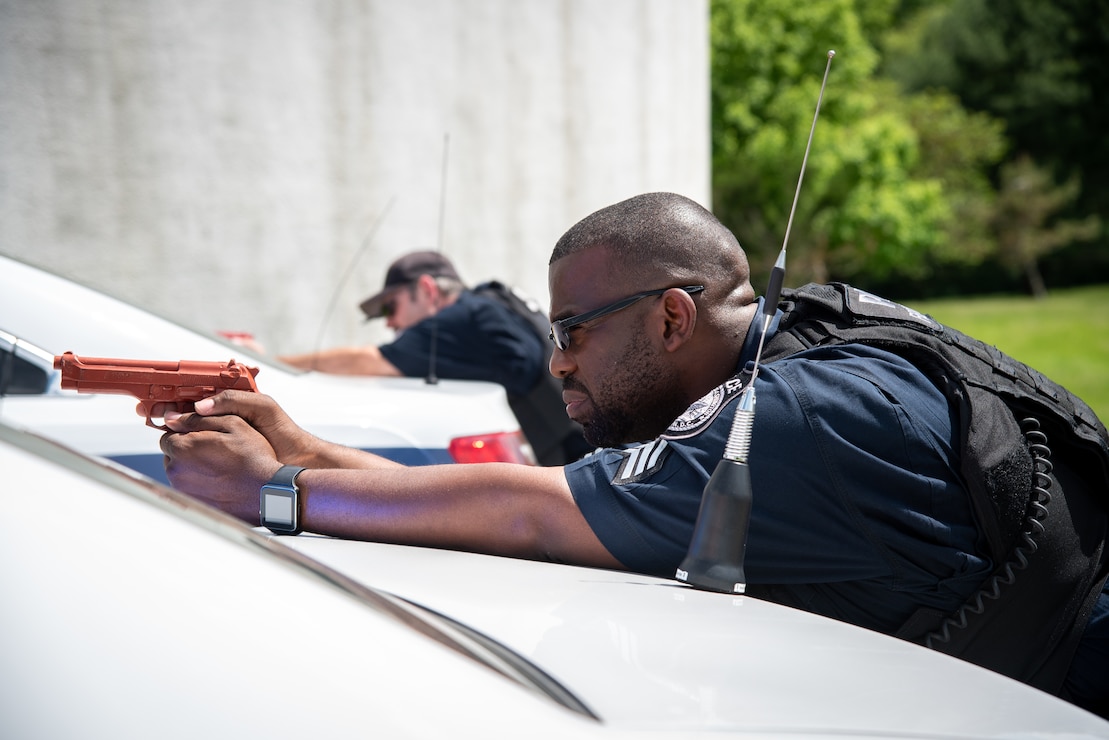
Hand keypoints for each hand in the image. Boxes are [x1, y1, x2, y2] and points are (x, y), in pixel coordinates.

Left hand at [159, 408, 276, 523]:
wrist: (266, 490)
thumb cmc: (252, 457)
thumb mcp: (231, 424)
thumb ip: (197, 418)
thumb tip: (172, 418)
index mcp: (182, 447)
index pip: (168, 433)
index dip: (186, 431)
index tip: (202, 434)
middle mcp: (177, 470)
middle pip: (172, 453)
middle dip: (187, 448)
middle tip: (214, 448)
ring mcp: (184, 488)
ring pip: (180, 470)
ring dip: (193, 465)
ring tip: (219, 464)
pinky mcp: (193, 501)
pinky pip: (189, 486)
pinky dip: (200, 481)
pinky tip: (219, 478)